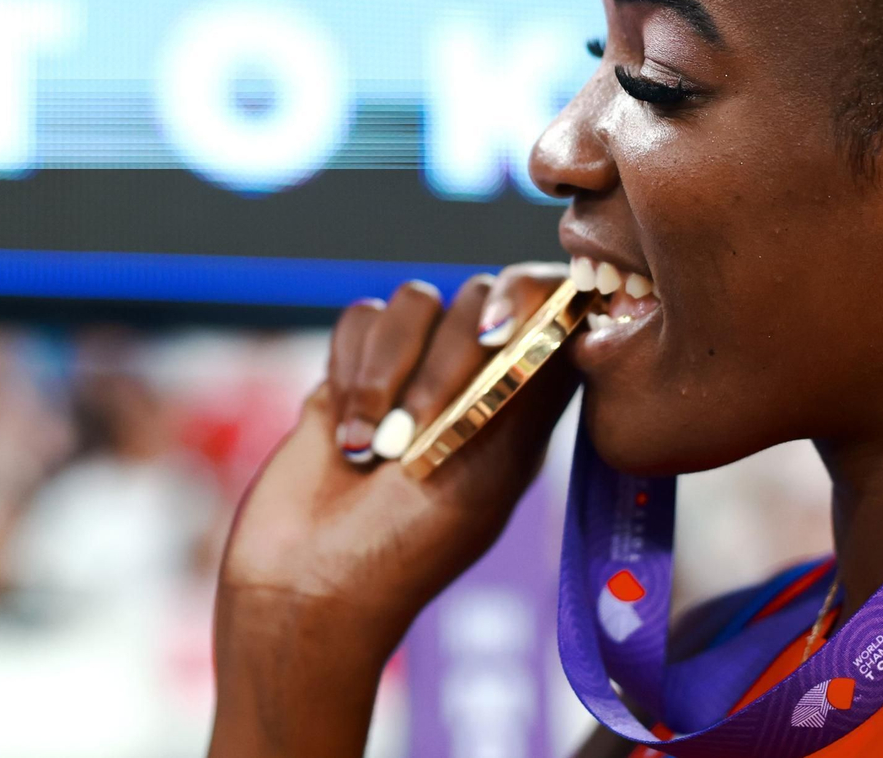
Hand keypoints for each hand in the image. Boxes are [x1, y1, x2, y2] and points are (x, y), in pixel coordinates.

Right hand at [209, 263, 577, 757]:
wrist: (307, 585)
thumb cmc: (408, 547)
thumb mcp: (491, 473)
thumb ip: (530, 392)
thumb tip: (575, 317)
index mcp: (522, 404)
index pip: (552, 310)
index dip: (535, 297)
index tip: (501, 335)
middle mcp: (472, 377)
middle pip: (478, 298)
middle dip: (443, 363)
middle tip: (417, 435)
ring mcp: (409, 370)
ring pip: (414, 301)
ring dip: (388, 372)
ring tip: (373, 447)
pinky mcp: (351, 369)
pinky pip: (360, 319)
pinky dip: (350, 368)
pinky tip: (345, 431)